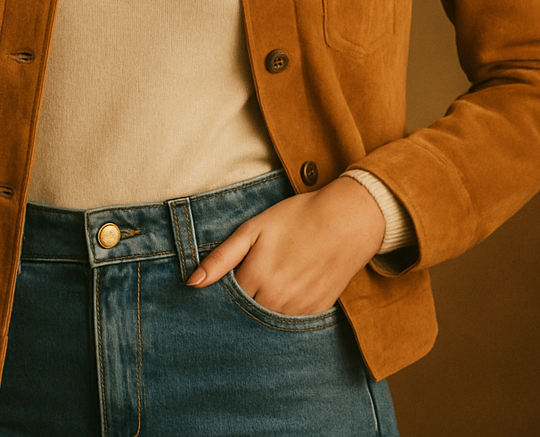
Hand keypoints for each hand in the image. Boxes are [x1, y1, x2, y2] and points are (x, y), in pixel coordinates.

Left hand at [185, 176, 385, 315]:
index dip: (222, 289)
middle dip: (239, 303)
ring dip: (261, 309)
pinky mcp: (318, 311)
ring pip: (267, 321)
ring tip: (266, 283)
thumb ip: (222, 257)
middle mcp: (277, 301)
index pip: (226, 299)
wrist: (347, 220)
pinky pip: (291, 322)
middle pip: (245, 313)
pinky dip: (283, 311)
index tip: (223, 280)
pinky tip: (285, 291)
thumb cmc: (297, 218)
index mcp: (257, 278)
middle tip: (247, 279)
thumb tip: (192, 283)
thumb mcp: (254, 229)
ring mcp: (299, 310)